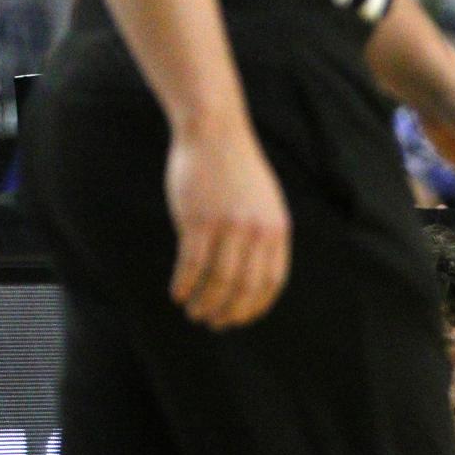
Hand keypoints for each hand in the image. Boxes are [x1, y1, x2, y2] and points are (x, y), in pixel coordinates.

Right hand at [165, 122, 290, 329]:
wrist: (215, 132)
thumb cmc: (237, 169)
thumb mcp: (264, 203)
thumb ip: (262, 237)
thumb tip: (251, 276)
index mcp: (276, 230)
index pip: (271, 282)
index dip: (255, 306)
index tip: (240, 319)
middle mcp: (256, 232)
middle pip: (244, 287)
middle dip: (228, 312)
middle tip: (213, 322)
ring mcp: (227, 226)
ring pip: (218, 280)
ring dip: (205, 302)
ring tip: (194, 313)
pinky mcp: (198, 220)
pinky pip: (192, 263)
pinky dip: (184, 283)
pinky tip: (177, 293)